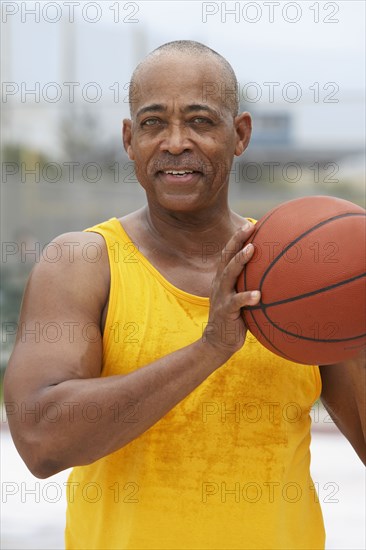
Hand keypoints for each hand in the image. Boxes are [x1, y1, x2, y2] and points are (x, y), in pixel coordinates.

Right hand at [202, 221, 260, 360]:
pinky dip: (246, 298)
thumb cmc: (235, 318)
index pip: (228, 254)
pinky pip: (235, 303)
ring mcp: (221, 297)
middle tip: (249, 227)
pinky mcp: (225, 312)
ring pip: (228, 275)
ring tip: (251, 250)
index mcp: (223, 279)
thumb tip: (276, 275)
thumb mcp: (241, 298)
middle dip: (236, 240)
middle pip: (226, 257)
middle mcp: (220, 284)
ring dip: (239, 261)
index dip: (237, 238)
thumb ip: (251, 285)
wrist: (218, 342)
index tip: (250, 224)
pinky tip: (258, 295)